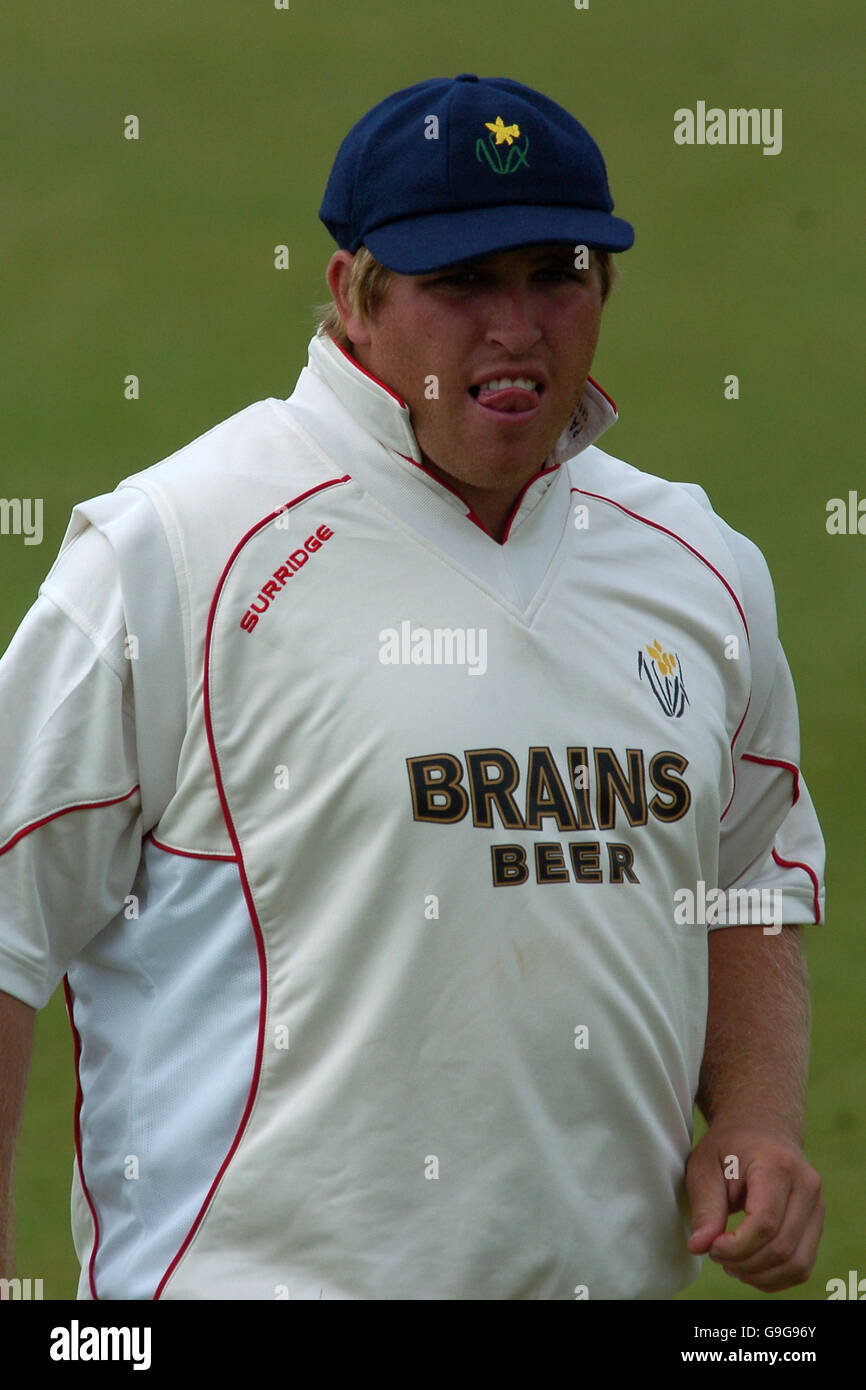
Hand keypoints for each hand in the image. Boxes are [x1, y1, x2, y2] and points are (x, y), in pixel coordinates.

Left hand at [685, 1124, 823, 1291]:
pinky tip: (750, 1267)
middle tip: (715, 1253)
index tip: (711, 1247)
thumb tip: (700, 1246)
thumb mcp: (705, 1165)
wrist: (761, 1127)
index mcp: (777, 1164)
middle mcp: (806, 1185)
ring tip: (731, 1264)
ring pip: (797, 1263)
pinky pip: (803, 1265)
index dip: (736, 1246)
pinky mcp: (817, 1222)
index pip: (765, 1222)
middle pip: (781, 1247)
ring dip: (760, 1275)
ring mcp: (817, 1205)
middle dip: (744, 1262)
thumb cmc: (729, 1146)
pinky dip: (775, 1277)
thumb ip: (704, 1207)